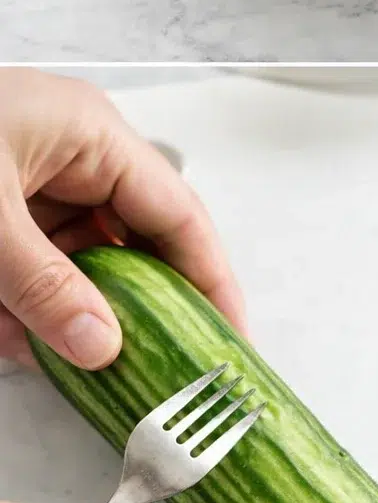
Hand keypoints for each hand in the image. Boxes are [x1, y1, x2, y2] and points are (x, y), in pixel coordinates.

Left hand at [0, 70, 244, 368]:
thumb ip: (43, 285)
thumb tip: (101, 346)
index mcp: (92, 134)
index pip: (178, 215)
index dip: (211, 279)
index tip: (230, 339)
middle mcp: (72, 152)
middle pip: (133, 239)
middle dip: (138, 306)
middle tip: (159, 368)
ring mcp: (31, 176)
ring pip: (79, 257)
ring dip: (73, 311)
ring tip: (80, 366)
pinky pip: (32, 260)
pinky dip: (26, 305)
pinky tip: (17, 342)